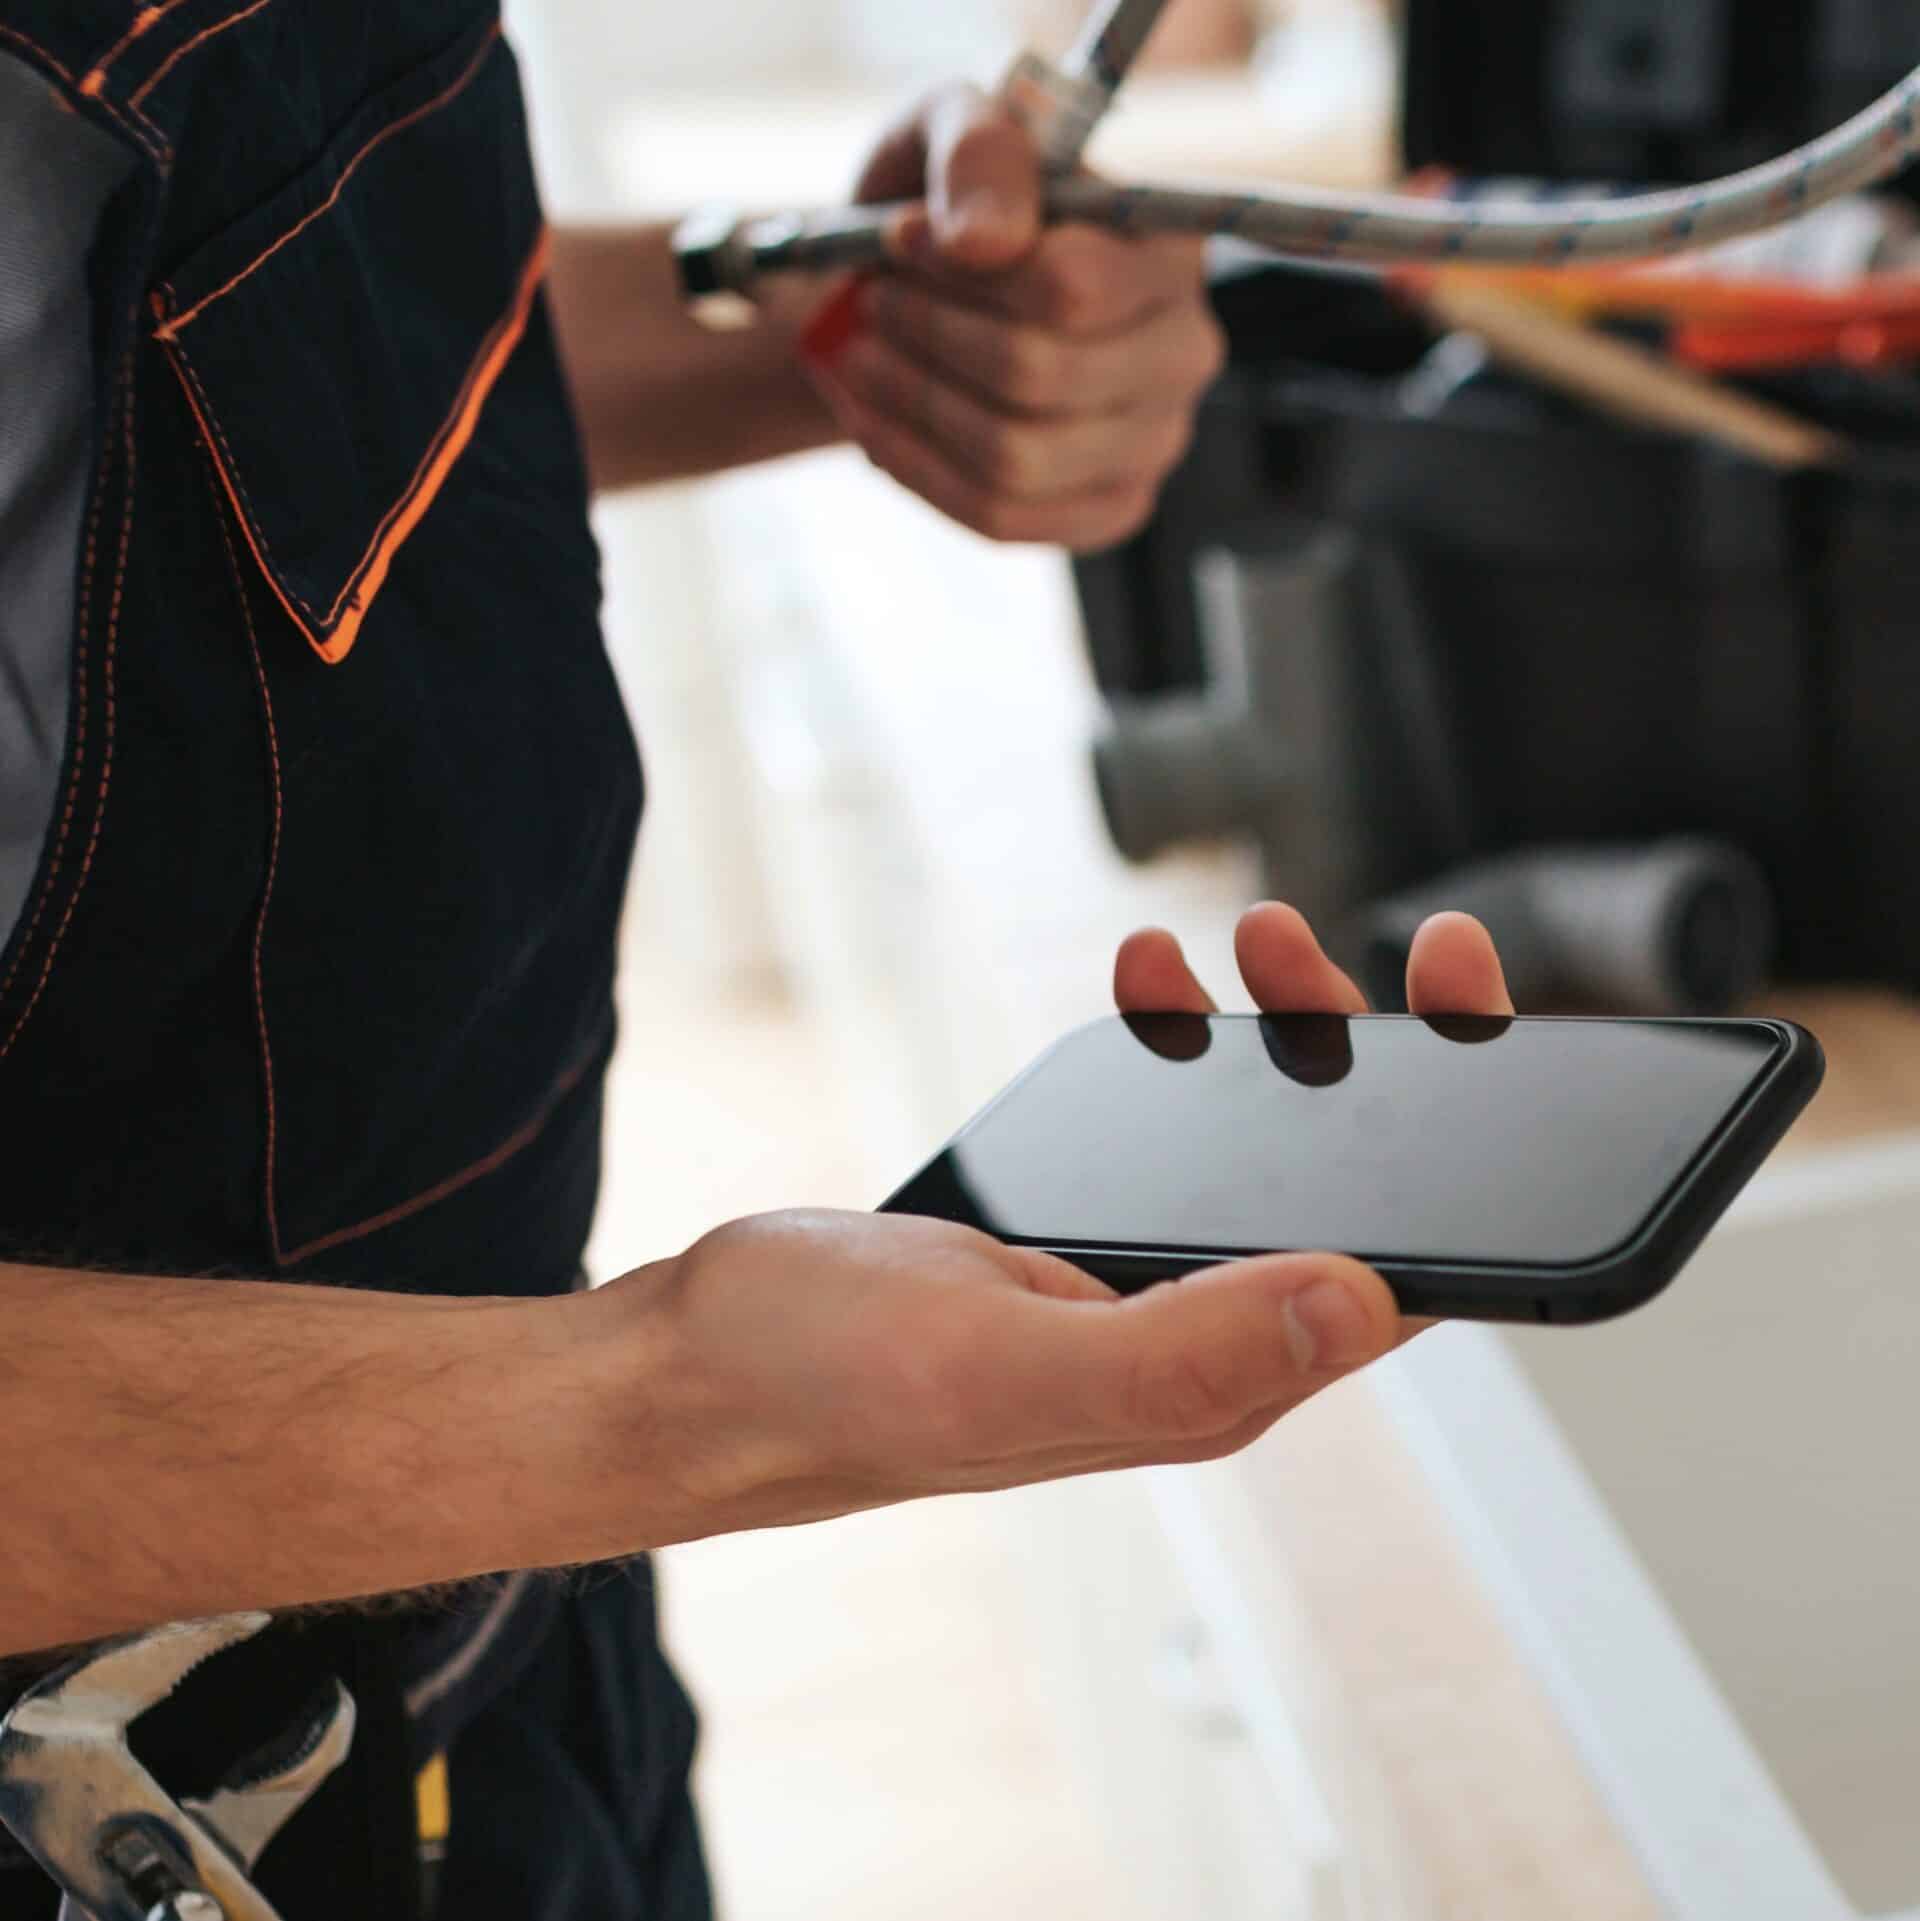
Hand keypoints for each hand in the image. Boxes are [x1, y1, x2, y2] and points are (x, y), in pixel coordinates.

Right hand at [588, 907, 1511, 1546]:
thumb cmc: (825, 1384)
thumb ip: (1181, 1350)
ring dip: (1279, 1040)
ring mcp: (1131, 1286)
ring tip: (1253, 943)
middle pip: (1350, 1196)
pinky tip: (1152, 992)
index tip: (1487, 1020)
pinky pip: (1166, 1136)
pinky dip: (1177, 1051)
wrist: (697, 1370)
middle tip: (1366, 953)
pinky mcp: (1069, 1241)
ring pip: (1259, 1153)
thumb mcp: (1000, 1368)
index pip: (1407, 1278)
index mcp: (1212, 1385)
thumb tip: (1366, 1300)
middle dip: (1379, 1057)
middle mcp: (1194, 1339)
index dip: (1479, 1156)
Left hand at [800, 84, 1225, 552]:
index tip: (895, 240)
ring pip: (1015, 458)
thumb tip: (978, 242)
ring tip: (855, 360)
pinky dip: (917, 469)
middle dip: (926, 339)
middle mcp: (1183, 352)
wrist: (934, 290)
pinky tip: (872, 422)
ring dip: (911, 407)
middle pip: (1038, 377)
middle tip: (867, 305)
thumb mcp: (954, 130)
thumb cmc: (956, 206)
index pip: (1072, 288)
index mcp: (1168, 249)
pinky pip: (1002, 517)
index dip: (963, 272)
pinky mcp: (1108, 511)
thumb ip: (977, 153)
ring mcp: (1153, 444)